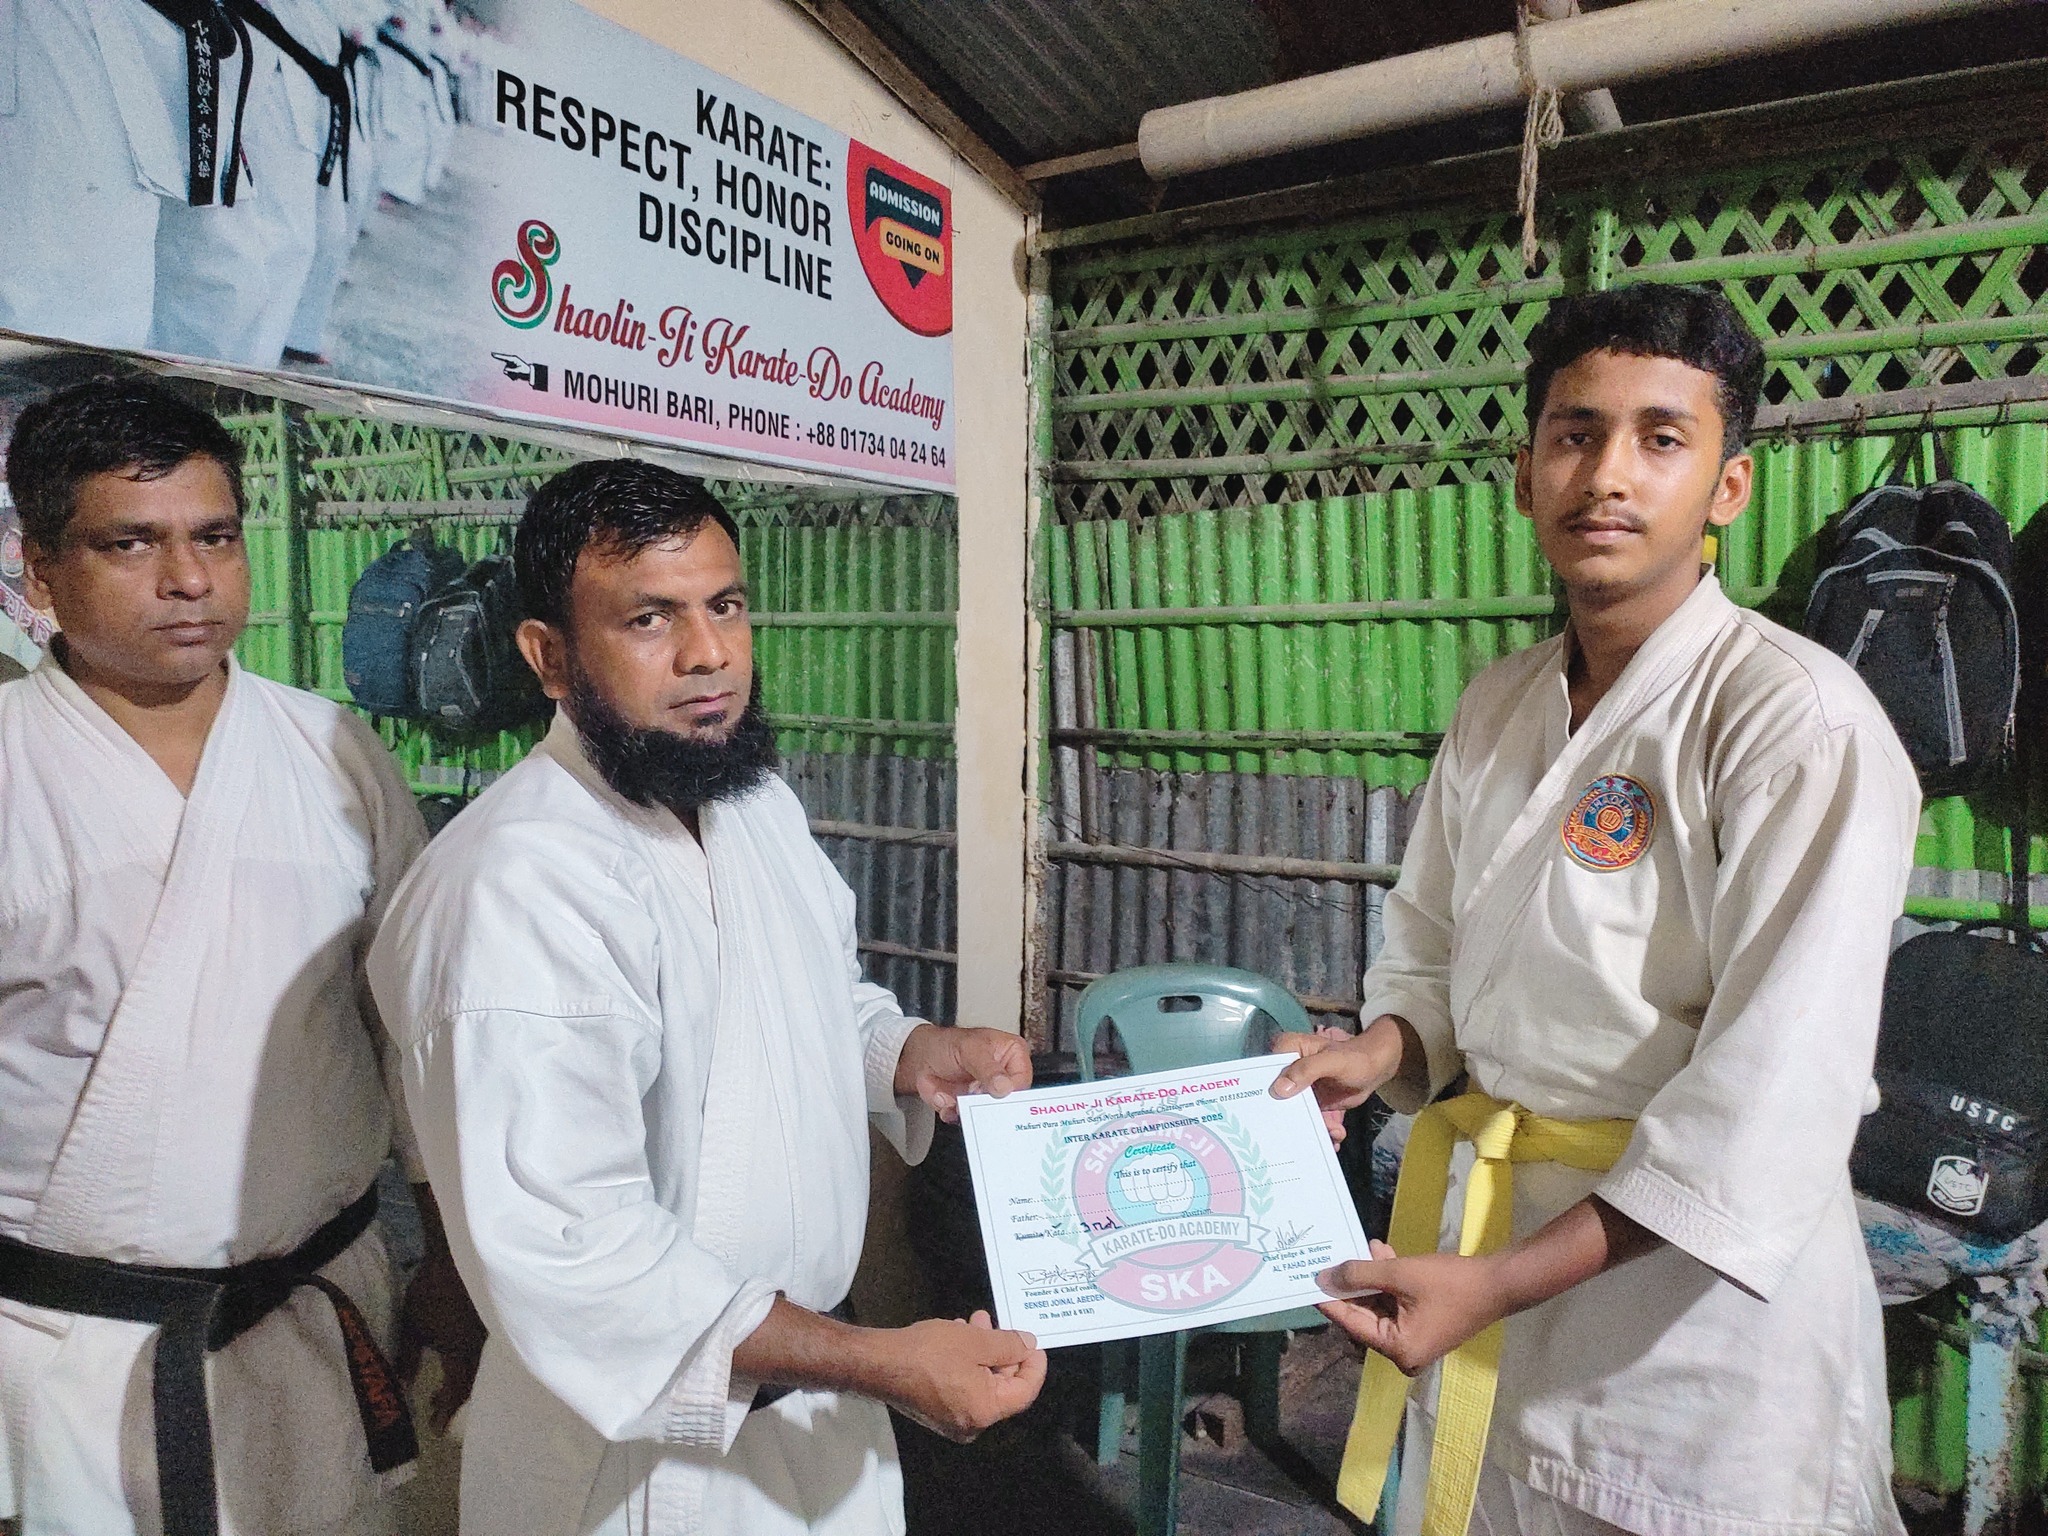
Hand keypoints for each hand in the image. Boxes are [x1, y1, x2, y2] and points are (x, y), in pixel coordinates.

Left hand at [396, 1248, 486, 1432]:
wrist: (458, 1254)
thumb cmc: (432, 1293)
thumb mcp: (413, 1326)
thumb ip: (408, 1357)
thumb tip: (402, 1385)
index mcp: (463, 1354)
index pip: (456, 1392)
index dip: (446, 1413)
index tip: (436, 1429)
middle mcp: (481, 1349)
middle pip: (472, 1384)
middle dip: (454, 1399)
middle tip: (434, 1407)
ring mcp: (488, 1335)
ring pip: (478, 1368)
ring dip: (461, 1381)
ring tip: (441, 1386)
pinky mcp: (490, 1321)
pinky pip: (482, 1352)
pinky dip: (468, 1364)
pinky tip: (456, 1359)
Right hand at [878, 1311, 1046, 1440]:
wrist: (878, 1364)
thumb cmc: (929, 1353)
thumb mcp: (975, 1342)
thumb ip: (1008, 1345)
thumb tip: (1028, 1345)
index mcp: (985, 1412)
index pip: (1025, 1392)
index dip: (1034, 1365)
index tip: (1035, 1342)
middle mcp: (972, 1424)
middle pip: (1003, 1387)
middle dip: (1003, 1352)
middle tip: (996, 1322)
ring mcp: (952, 1421)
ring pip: (982, 1383)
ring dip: (983, 1352)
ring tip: (975, 1322)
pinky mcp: (936, 1412)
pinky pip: (964, 1387)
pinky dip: (967, 1363)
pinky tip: (958, 1336)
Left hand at [894, 1024, 1031, 1121]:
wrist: (921, 1056)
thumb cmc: (949, 1044)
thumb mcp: (970, 1049)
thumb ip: (988, 1068)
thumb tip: (1005, 1087)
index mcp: (1013, 1056)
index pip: (1023, 1081)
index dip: (1010, 1092)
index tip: (995, 1094)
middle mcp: (1002, 1078)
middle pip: (1009, 1102)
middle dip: (987, 1105)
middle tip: (974, 1098)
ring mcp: (985, 1095)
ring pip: (986, 1115)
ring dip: (967, 1110)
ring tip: (956, 1099)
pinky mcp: (968, 1108)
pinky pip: (965, 1120)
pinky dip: (952, 1113)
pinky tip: (945, 1099)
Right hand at [1270, 1021, 1399, 1144]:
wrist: (1375, 1068)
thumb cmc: (1354, 1058)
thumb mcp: (1332, 1061)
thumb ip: (1307, 1070)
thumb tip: (1279, 1090)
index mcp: (1286, 1050)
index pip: (1264, 1072)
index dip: (1263, 1094)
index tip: (1269, 1116)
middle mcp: (1286, 1069)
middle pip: (1275, 1098)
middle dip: (1291, 1120)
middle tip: (1305, 1135)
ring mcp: (1297, 1088)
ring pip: (1294, 1113)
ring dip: (1313, 1128)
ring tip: (1333, 1133)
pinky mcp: (1310, 1102)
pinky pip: (1308, 1120)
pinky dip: (1322, 1130)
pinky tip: (1335, 1136)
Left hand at [1314, 1240, 1507, 1375]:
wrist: (1499, 1283)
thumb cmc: (1450, 1283)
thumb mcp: (1401, 1275)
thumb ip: (1360, 1275)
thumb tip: (1326, 1278)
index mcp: (1397, 1350)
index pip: (1351, 1323)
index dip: (1329, 1299)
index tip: (1306, 1280)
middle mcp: (1403, 1353)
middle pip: (1365, 1314)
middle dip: (1353, 1283)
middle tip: (1332, 1258)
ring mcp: (1415, 1340)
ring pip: (1381, 1305)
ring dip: (1372, 1276)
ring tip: (1364, 1247)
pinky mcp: (1424, 1325)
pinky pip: (1397, 1304)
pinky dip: (1389, 1281)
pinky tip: (1382, 1252)